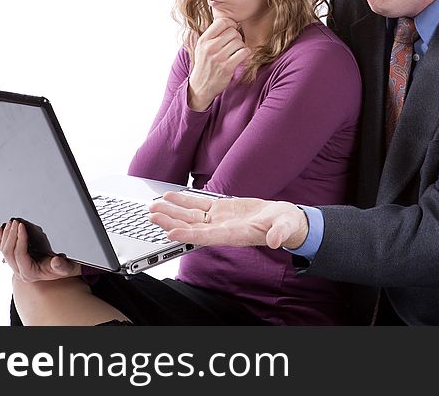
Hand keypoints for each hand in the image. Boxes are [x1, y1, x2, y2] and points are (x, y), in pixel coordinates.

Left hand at [0, 219, 80, 282]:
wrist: (63, 270)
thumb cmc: (64, 268)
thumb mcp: (67, 267)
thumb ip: (62, 266)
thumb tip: (56, 262)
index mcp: (30, 273)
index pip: (20, 255)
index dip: (20, 239)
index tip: (22, 226)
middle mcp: (20, 271)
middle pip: (8, 253)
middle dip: (11, 235)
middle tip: (16, 222)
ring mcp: (16, 266)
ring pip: (4, 251)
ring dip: (6, 235)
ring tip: (11, 223)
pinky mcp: (16, 260)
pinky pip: (4, 250)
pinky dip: (1, 239)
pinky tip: (1, 230)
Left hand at [148, 191, 308, 249]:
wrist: (286, 220)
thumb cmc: (286, 224)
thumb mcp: (286, 227)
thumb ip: (280, 233)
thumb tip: (277, 241)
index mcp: (237, 234)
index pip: (209, 236)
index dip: (189, 234)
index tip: (171, 233)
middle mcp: (224, 229)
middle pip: (193, 226)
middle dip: (171, 221)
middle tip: (152, 217)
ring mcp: (221, 219)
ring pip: (192, 216)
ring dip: (172, 211)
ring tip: (153, 207)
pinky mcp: (222, 209)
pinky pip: (199, 204)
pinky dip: (184, 201)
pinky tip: (171, 197)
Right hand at [187, 17, 249, 110]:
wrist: (201, 86)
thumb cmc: (204, 64)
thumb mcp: (201, 47)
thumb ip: (212, 34)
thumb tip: (229, 21)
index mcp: (203, 40)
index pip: (222, 22)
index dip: (230, 24)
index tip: (232, 30)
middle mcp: (209, 47)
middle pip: (232, 31)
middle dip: (237, 36)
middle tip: (234, 44)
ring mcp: (218, 58)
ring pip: (239, 42)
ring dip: (241, 46)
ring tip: (236, 51)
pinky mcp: (227, 67)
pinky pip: (244, 52)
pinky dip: (246, 53)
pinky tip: (241, 57)